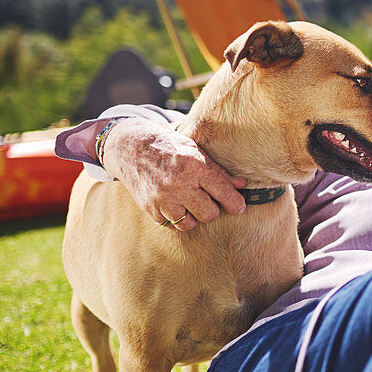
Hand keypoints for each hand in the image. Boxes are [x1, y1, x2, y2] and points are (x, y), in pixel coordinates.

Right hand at [100, 118, 245, 230]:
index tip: (239, 207)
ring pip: (190, 224)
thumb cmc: (168, 146)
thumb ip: (218, 170)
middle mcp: (178, 184)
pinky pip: (171, 224)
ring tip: (191, 203)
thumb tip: (241, 185)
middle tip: (209, 201)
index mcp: (194, 166)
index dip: (235, 203)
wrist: (130, 148)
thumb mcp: (195, 150)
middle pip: (209, 214)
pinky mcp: (150, 208)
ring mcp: (162, 198)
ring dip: (193, 216)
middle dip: (213, 209)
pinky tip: (175, 204)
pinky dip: (176, 217)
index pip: (223, 192)